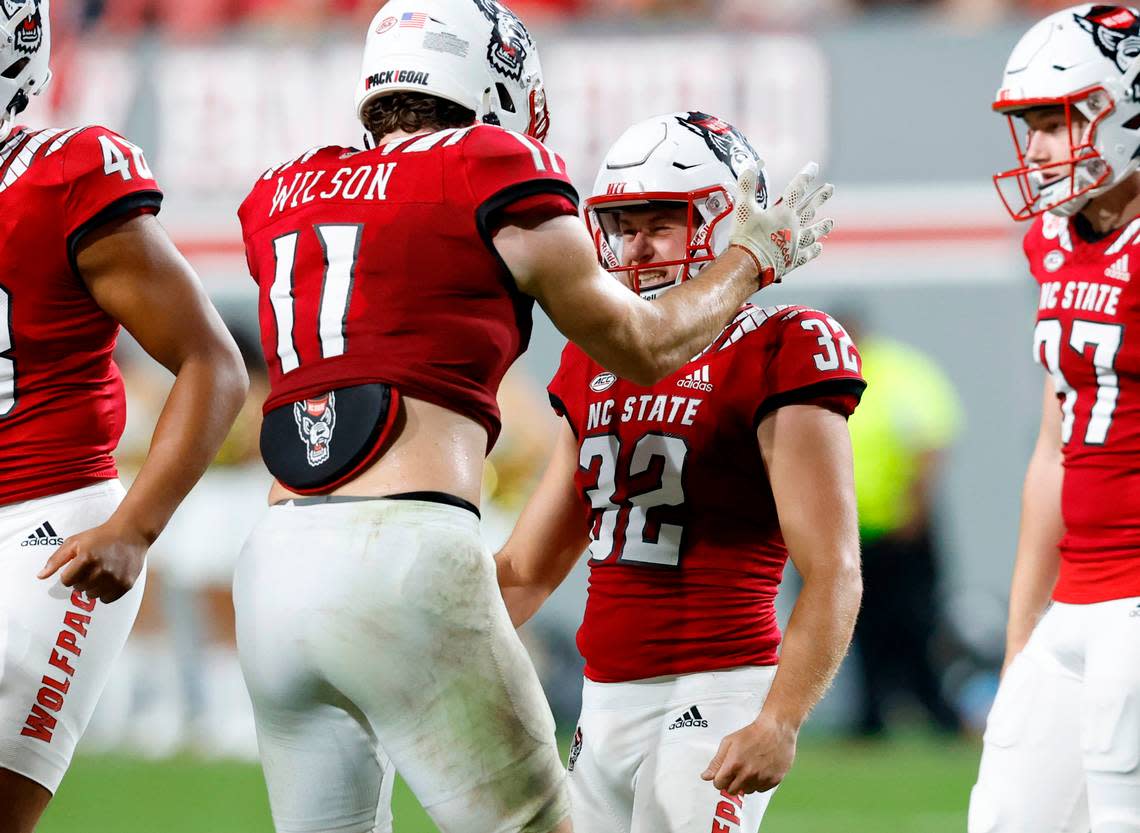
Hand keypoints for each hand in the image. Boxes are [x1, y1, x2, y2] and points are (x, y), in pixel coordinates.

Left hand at [37, 518, 148, 602]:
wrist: (131, 533)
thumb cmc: (101, 536)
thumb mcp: (74, 542)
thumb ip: (56, 560)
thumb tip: (41, 576)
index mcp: (86, 558)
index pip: (66, 581)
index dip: (69, 574)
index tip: (77, 567)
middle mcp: (101, 570)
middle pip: (79, 588)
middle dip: (81, 580)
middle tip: (90, 568)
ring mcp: (115, 578)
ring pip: (93, 595)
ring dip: (92, 587)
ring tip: (100, 574)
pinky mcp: (125, 584)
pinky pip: (107, 599)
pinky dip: (105, 593)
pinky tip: (108, 581)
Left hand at [701, 712, 797, 794]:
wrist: (776, 729)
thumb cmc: (751, 734)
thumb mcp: (729, 742)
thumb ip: (716, 762)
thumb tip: (705, 777)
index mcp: (734, 764)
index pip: (718, 784)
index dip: (719, 779)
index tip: (724, 773)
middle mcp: (747, 774)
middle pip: (731, 791)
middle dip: (730, 782)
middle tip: (737, 770)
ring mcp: (761, 779)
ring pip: (747, 791)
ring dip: (745, 783)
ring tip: (750, 767)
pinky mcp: (774, 781)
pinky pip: (760, 789)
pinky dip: (758, 782)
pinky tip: (760, 769)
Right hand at [728, 162, 834, 287]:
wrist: (747, 267)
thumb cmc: (745, 238)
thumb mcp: (743, 208)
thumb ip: (747, 185)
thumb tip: (750, 165)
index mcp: (783, 212)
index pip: (797, 188)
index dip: (805, 175)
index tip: (813, 166)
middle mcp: (793, 227)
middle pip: (810, 208)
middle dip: (820, 197)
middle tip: (830, 188)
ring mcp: (794, 245)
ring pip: (813, 232)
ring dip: (822, 226)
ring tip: (830, 222)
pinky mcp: (791, 261)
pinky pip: (806, 254)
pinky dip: (813, 250)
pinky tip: (819, 247)